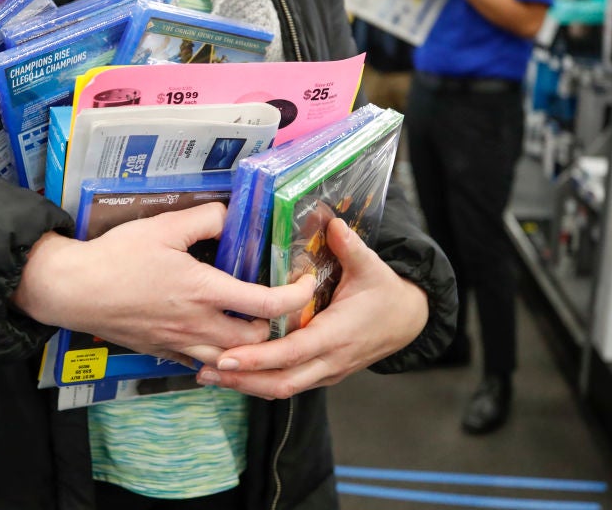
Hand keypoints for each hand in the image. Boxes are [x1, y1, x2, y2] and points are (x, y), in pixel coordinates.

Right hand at [13, 203, 314, 365]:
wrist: (74, 290)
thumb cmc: (117, 257)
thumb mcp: (164, 226)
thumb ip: (205, 218)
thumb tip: (231, 216)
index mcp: (204, 291)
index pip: (267, 304)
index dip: (295, 297)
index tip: (305, 285)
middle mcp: (198, 324)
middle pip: (258, 341)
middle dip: (275, 326)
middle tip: (276, 304)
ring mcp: (181, 344)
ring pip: (233, 360)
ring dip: (249, 347)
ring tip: (252, 325)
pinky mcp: (164, 353)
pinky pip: (203, 364)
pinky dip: (220, 356)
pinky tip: (216, 337)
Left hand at [194, 218, 428, 398]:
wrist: (406, 321)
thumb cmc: (384, 292)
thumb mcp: (371, 267)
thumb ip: (350, 247)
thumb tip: (333, 222)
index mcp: (337, 334)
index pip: (293, 352)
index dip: (259, 358)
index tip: (228, 357)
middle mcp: (329, 360)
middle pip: (281, 382)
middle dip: (242, 380)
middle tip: (204, 369)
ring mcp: (325, 372)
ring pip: (282, 389)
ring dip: (245, 385)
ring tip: (206, 374)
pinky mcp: (320, 375)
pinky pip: (287, 385)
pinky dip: (258, 383)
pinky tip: (231, 374)